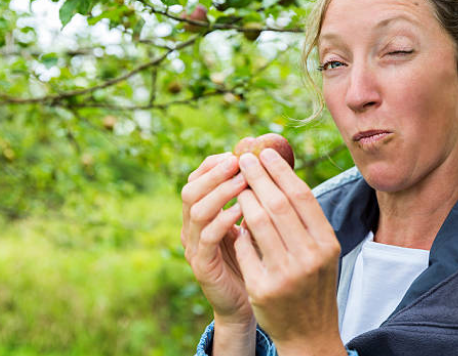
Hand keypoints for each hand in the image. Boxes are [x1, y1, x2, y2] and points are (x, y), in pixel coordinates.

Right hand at [180, 152, 253, 326]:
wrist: (247, 304)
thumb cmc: (253, 260)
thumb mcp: (252, 223)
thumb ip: (252, 198)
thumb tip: (267, 161)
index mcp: (201, 215)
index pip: (197, 179)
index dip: (214, 164)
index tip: (236, 152)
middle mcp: (192, 228)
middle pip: (190, 190)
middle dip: (214, 173)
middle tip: (237, 161)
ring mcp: (194, 247)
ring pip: (197, 210)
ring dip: (221, 192)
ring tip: (244, 181)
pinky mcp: (202, 266)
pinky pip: (208, 236)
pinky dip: (224, 219)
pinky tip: (244, 209)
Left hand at [233, 148, 344, 355]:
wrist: (309, 332)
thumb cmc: (313, 283)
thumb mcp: (322, 252)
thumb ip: (306, 220)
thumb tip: (281, 176)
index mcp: (327, 243)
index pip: (301, 196)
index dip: (280, 171)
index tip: (264, 153)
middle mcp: (309, 257)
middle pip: (277, 203)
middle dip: (257, 176)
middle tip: (243, 159)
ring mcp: (285, 274)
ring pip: (258, 221)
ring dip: (244, 197)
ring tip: (238, 185)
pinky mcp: (262, 288)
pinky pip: (244, 248)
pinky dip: (239, 231)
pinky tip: (236, 221)